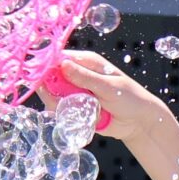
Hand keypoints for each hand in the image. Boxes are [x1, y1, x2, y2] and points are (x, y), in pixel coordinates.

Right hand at [51, 48, 168, 137]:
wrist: (139, 122)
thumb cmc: (130, 98)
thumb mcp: (109, 87)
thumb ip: (86, 77)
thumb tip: (63, 64)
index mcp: (87, 62)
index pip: (60, 57)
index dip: (47, 64)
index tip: (39, 75)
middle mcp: (78, 75)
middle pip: (52, 77)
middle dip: (49, 87)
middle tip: (58, 97)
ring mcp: (76, 91)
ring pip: (54, 94)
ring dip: (56, 102)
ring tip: (72, 108)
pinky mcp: (75, 107)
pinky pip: (60, 109)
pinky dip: (62, 113)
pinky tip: (72, 115)